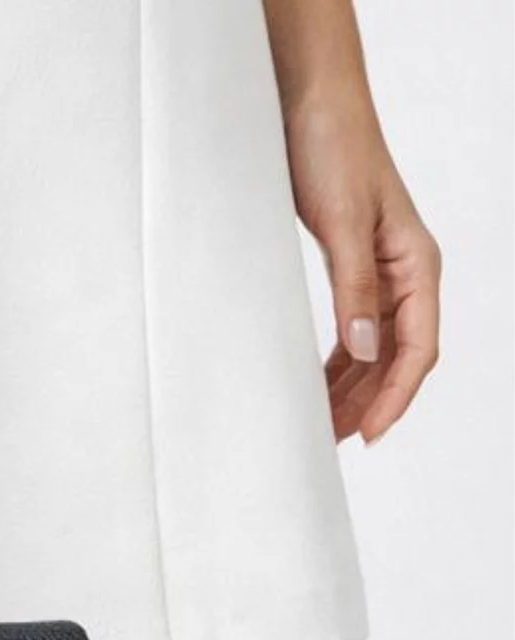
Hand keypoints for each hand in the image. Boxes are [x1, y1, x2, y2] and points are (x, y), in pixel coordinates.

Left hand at [285, 98, 440, 444]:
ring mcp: (379, 273)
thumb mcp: (344, 223)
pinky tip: (315, 386)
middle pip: (396, 358)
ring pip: (373, 350)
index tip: (367, 435)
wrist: (310, 106)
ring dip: (350, 390)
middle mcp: (405, 273)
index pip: (418, 349)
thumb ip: (354, 287)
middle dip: (368, 403)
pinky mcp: (351, 269)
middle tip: (332, 443)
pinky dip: (335, 363)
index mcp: (417, 264)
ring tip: (321, 426)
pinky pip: (352, 331)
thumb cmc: (333, 150)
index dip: (395, 397)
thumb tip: (360, 351)